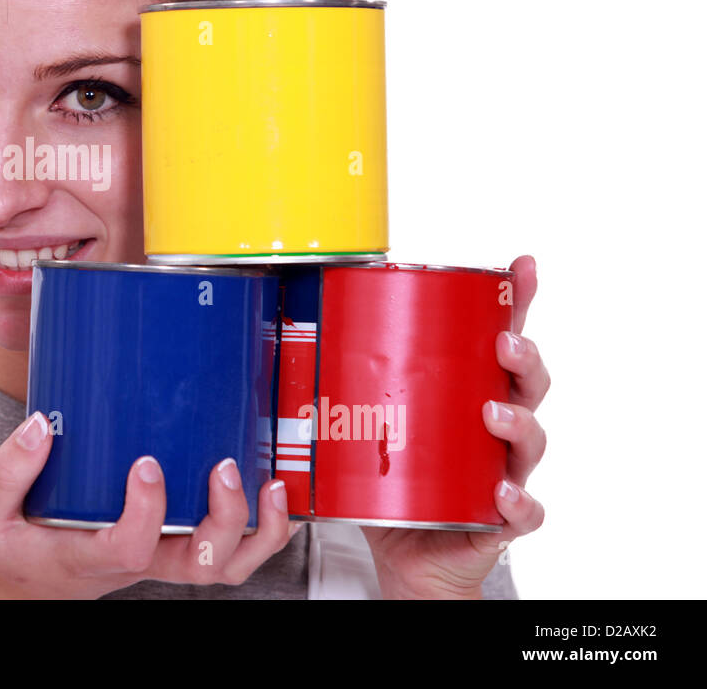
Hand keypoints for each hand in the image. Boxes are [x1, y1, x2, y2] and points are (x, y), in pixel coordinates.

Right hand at [0, 411, 300, 598]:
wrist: (13, 591)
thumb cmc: (5, 554)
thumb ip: (9, 470)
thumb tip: (42, 424)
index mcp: (86, 556)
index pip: (129, 546)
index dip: (147, 511)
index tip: (146, 464)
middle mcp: (131, 563)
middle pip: (198, 564)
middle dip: (223, 518)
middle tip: (222, 467)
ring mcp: (153, 560)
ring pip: (222, 566)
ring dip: (255, 531)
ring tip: (267, 485)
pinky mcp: (163, 548)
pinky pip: (223, 553)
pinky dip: (255, 529)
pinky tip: (264, 492)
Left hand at [362, 254, 547, 597]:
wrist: (406, 558)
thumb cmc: (390, 485)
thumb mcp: (365, 423)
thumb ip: (340, 382)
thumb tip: (293, 327)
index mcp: (466, 394)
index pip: (500, 340)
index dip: (518, 300)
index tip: (523, 265)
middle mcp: (493, 430)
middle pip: (527, 385)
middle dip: (523, 359)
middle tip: (503, 342)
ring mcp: (502, 473)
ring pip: (531, 442)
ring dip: (517, 423)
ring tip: (492, 413)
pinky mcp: (499, 521)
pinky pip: (522, 513)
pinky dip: (517, 502)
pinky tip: (501, 491)